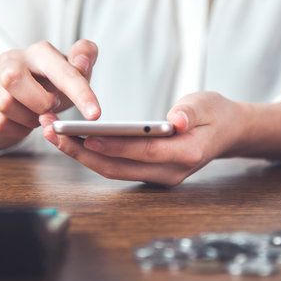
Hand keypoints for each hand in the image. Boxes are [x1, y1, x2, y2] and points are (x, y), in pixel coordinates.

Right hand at [0, 39, 99, 148]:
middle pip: (13, 79)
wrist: (20, 92)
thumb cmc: (52, 81)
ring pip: (5, 104)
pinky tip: (24, 121)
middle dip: (38, 102)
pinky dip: (17, 128)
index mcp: (41, 52)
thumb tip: (82, 63)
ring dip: (29, 118)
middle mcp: (12, 59)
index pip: (62, 71)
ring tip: (38, 114)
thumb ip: (85, 58)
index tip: (95, 115)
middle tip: (51, 107)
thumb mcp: (74, 70)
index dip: (81, 93)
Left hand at [39, 92, 280, 185]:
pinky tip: (73, 141)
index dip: (114, 146)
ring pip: (114, 170)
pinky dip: (93, 156)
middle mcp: (171, 171)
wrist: (228, 132)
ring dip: (81, 156)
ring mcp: (160, 176)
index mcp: (187, 153)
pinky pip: (117, 168)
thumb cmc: (217, 114)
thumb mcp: (208, 104)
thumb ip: (192, 112)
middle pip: (120, 167)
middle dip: (83, 153)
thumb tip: (176, 119)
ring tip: (53, 135)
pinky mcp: (150, 172)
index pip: (144, 151)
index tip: (85, 137)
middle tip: (52, 134)